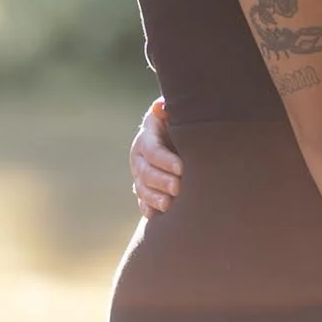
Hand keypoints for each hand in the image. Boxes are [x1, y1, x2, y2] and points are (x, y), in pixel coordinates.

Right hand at [130, 98, 181, 218]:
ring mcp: (140, 174)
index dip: (165, 160)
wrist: (178, 138)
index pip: (153, 150)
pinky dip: (148, 209)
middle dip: (161, 181)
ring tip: (169, 204)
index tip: (181, 168)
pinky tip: (156, 214)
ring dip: (154, 198)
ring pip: (142, 188)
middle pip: (146, 172)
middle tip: (178, 187)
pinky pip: (142, 201)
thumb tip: (160, 107)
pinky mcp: (144, 189)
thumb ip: (169, 111)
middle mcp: (139, 157)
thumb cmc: (182, 124)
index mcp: (147, 137)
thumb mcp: (177, 114)